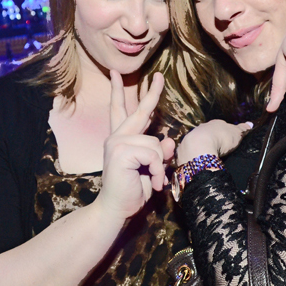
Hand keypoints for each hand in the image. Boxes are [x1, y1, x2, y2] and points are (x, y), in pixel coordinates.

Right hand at [99, 72, 174, 220]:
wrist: (116, 211)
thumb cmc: (132, 192)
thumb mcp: (152, 170)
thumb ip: (159, 154)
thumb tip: (169, 141)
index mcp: (121, 139)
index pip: (121, 110)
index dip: (120, 91)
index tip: (117, 74)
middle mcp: (117, 137)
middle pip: (138, 110)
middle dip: (151, 92)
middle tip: (159, 76)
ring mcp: (117, 142)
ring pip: (155, 143)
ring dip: (160, 165)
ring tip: (155, 181)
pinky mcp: (121, 151)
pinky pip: (153, 153)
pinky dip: (158, 169)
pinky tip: (152, 182)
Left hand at [176, 120, 252, 164]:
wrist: (200, 146)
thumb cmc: (221, 138)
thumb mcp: (236, 133)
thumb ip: (242, 129)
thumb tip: (250, 124)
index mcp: (214, 124)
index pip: (219, 127)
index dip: (222, 133)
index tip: (225, 140)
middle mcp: (201, 129)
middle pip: (206, 134)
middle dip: (210, 140)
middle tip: (216, 150)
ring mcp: (190, 138)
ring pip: (196, 142)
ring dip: (200, 148)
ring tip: (206, 158)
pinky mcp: (183, 150)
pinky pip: (188, 152)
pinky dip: (192, 156)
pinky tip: (196, 163)